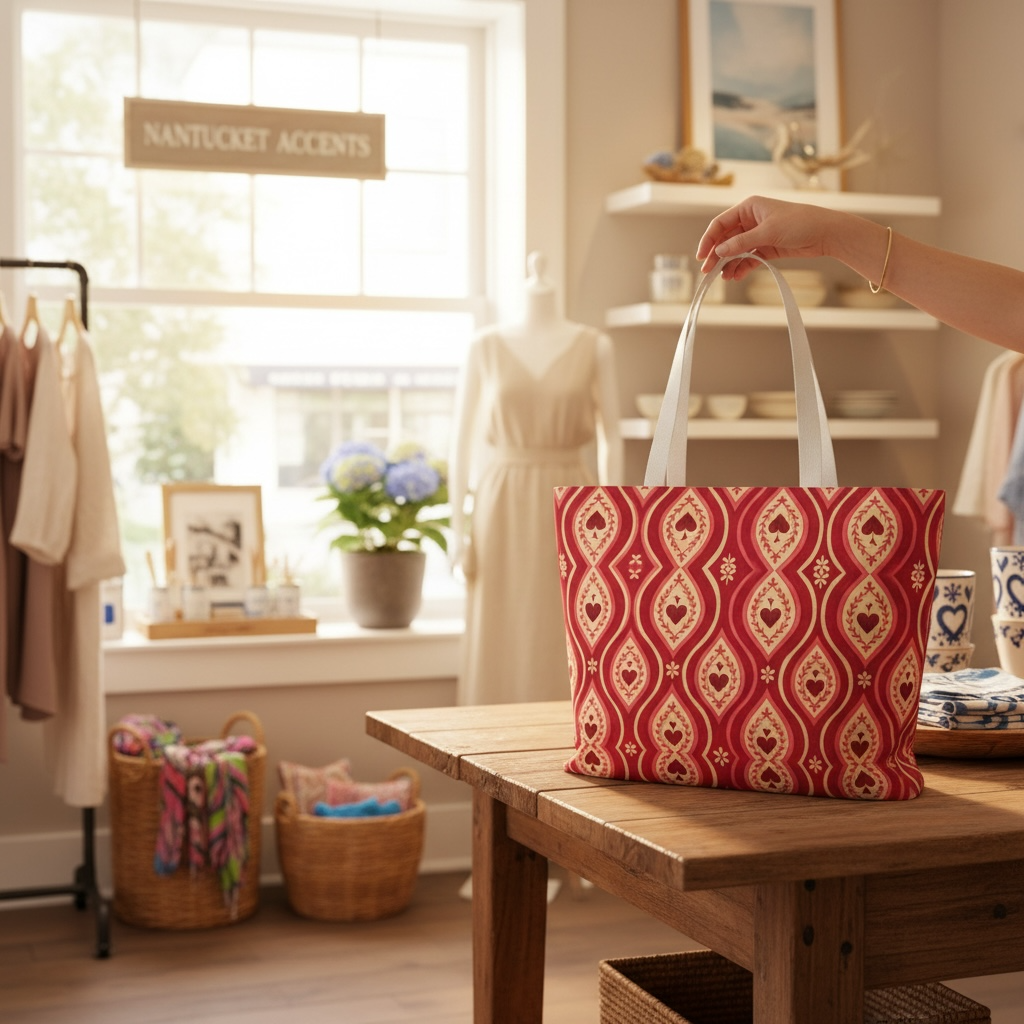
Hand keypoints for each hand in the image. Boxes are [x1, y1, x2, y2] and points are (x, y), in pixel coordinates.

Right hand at [696, 195, 838, 280]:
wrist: (826, 233)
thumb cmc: (800, 223)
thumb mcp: (768, 232)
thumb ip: (742, 243)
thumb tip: (719, 252)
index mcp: (748, 208)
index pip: (720, 224)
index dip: (708, 240)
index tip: (701, 257)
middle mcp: (751, 220)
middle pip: (726, 239)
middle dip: (717, 256)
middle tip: (708, 272)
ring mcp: (758, 235)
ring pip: (736, 251)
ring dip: (729, 264)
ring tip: (725, 278)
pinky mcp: (766, 248)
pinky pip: (748, 259)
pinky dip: (741, 268)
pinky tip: (736, 277)